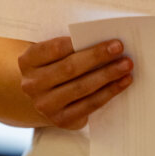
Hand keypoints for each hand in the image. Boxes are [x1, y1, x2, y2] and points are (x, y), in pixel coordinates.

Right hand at [18, 36, 132, 129]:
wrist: (43, 94)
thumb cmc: (54, 63)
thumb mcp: (52, 52)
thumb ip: (70, 45)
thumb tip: (104, 38)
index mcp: (27, 61)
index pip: (54, 48)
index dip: (79, 41)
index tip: (102, 36)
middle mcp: (32, 85)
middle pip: (69, 68)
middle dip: (97, 56)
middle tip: (120, 47)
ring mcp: (45, 105)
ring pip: (81, 87)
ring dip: (107, 75)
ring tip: (126, 65)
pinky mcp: (61, 120)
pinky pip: (89, 105)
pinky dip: (109, 92)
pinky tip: (123, 82)